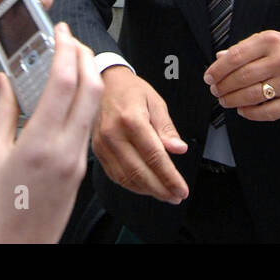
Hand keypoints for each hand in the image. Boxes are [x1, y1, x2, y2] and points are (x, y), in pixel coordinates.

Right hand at [0, 23, 102, 242]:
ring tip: (68, 62)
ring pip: (93, 108)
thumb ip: (4, 112)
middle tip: (70, 40)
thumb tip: (4, 81)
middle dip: (85, 57)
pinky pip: (86, 128)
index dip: (66, 49)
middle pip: (90, 89)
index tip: (61, 31)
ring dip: (87, 79)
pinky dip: (81, 105)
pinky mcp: (80, 173)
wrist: (12, 254)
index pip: (65, 82)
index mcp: (40, 143)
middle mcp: (66, 150)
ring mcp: (77, 163)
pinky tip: (66, 98)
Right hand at [92, 67, 188, 203]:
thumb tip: (178, 149)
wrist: (104, 83)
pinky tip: (145, 186)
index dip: (170, 177)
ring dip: (147, 191)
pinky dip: (132, 185)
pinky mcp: (97, 151)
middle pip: (139, 172)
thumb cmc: (131, 91)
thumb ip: (167, 128)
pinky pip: (115, 175)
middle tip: (176, 196)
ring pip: (126, 178)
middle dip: (160, 189)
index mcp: (131, 119)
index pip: (154, 156)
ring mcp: (102, 144)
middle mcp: (113, 134)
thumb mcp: (156, 102)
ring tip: (164, 194)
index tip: (182, 189)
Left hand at [204, 30, 279, 120]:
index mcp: (271, 41)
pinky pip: (268, 112)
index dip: (218, 70)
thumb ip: (244, 49)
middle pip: (242, 77)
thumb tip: (219, 58)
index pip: (236, 56)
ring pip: (252, 95)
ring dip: (233, 100)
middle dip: (223, 87)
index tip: (209, 77)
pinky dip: (250, 113)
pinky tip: (243, 110)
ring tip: (226, 100)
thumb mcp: (269, 41)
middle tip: (216, 91)